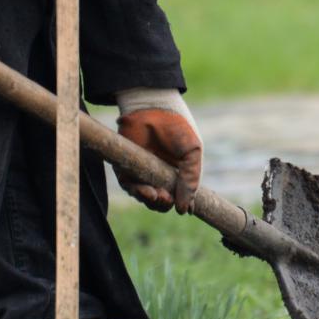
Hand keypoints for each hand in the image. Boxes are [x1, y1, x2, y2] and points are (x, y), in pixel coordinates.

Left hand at [114, 89, 200, 214]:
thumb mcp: (192, 153)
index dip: (182, 204)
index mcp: (177, 171)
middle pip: (161, 201)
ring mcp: (142, 172)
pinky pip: (130, 187)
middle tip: (168, 200)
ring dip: (152, 202)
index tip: (185, 209)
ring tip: (158, 196)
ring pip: (145, 197)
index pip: (179, 195)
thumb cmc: (177, 127)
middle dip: (165, 205)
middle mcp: (159, 173)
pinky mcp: (126, 168)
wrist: (153, 108)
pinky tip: (148, 191)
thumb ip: (191, 179)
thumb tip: (186, 210)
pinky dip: (138, 192)